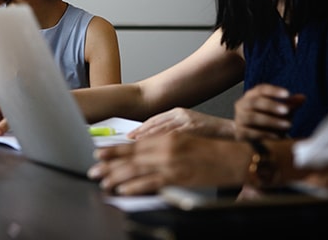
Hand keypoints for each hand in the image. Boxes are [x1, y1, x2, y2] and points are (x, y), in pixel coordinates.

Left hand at [87, 132, 250, 194]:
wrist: (234, 157)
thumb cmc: (210, 150)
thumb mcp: (183, 141)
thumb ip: (162, 145)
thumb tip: (140, 153)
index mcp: (166, 136)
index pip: (134, 145)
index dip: (114, 150)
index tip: (98, 153)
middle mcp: (165, 147)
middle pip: (131, 157)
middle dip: (109, 164)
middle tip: (93, 170)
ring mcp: (170, 162)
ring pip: (136, 170)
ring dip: (116, 176)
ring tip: (102, 181)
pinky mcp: (178, 177)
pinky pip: (150, 182)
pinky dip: (134, 186)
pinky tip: (122, 189)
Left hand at [128, 107, 234, 139]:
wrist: (235, 134)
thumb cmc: (213, 135)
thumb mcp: (189, 128)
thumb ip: (173, 131)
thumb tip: (154, 140)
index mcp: (178, 112)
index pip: (154, 120)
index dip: (140, 129)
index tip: (130, 137)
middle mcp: (181, 114)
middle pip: (154, 124)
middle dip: (139, 135)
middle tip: (127, 142)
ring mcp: (187, 121)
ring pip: (161, 131)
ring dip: (147, 140)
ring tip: (134, 147)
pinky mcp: (195, 129)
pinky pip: (174, 137)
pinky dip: (162, 144)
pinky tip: (154, 151)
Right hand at [234, 84, 304, 139]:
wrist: (250, 135)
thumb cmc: (268, 118)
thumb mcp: (281, 110)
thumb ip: (291, 104)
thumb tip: (302, 97)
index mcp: (252, 95)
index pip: (261, 89)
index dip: (273, 90)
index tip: (288, 93)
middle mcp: (243, 104)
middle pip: (254, 102)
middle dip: (271, 105)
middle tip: (287, 111)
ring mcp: (240, 118)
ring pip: (252, 117)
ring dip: (270, 121)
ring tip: (287, 125)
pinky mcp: (240, 132)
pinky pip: (251, 132)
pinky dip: (265, 134)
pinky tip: (277, 136)